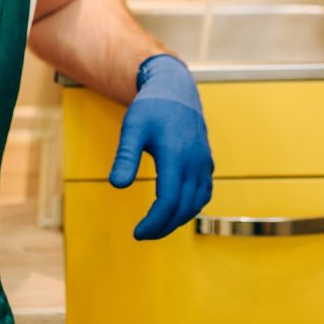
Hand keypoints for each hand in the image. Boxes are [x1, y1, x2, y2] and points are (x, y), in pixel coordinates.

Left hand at [109, 54, 212, 239]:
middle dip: (163, 227)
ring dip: (178, 219)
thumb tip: (117, 185)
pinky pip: (204, 193)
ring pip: (196, 204)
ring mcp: (204, 162)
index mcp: (176, 155)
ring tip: (156, 225)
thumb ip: (126, 156)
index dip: (154, 223)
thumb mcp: (133, 127)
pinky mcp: (207, 162)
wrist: (175, 89)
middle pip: (183, 208)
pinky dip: (191, 207)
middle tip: (143, 234)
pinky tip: (176, 210)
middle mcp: (195, 162)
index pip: (168, 201)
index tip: (137, 233)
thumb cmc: (151, 108)